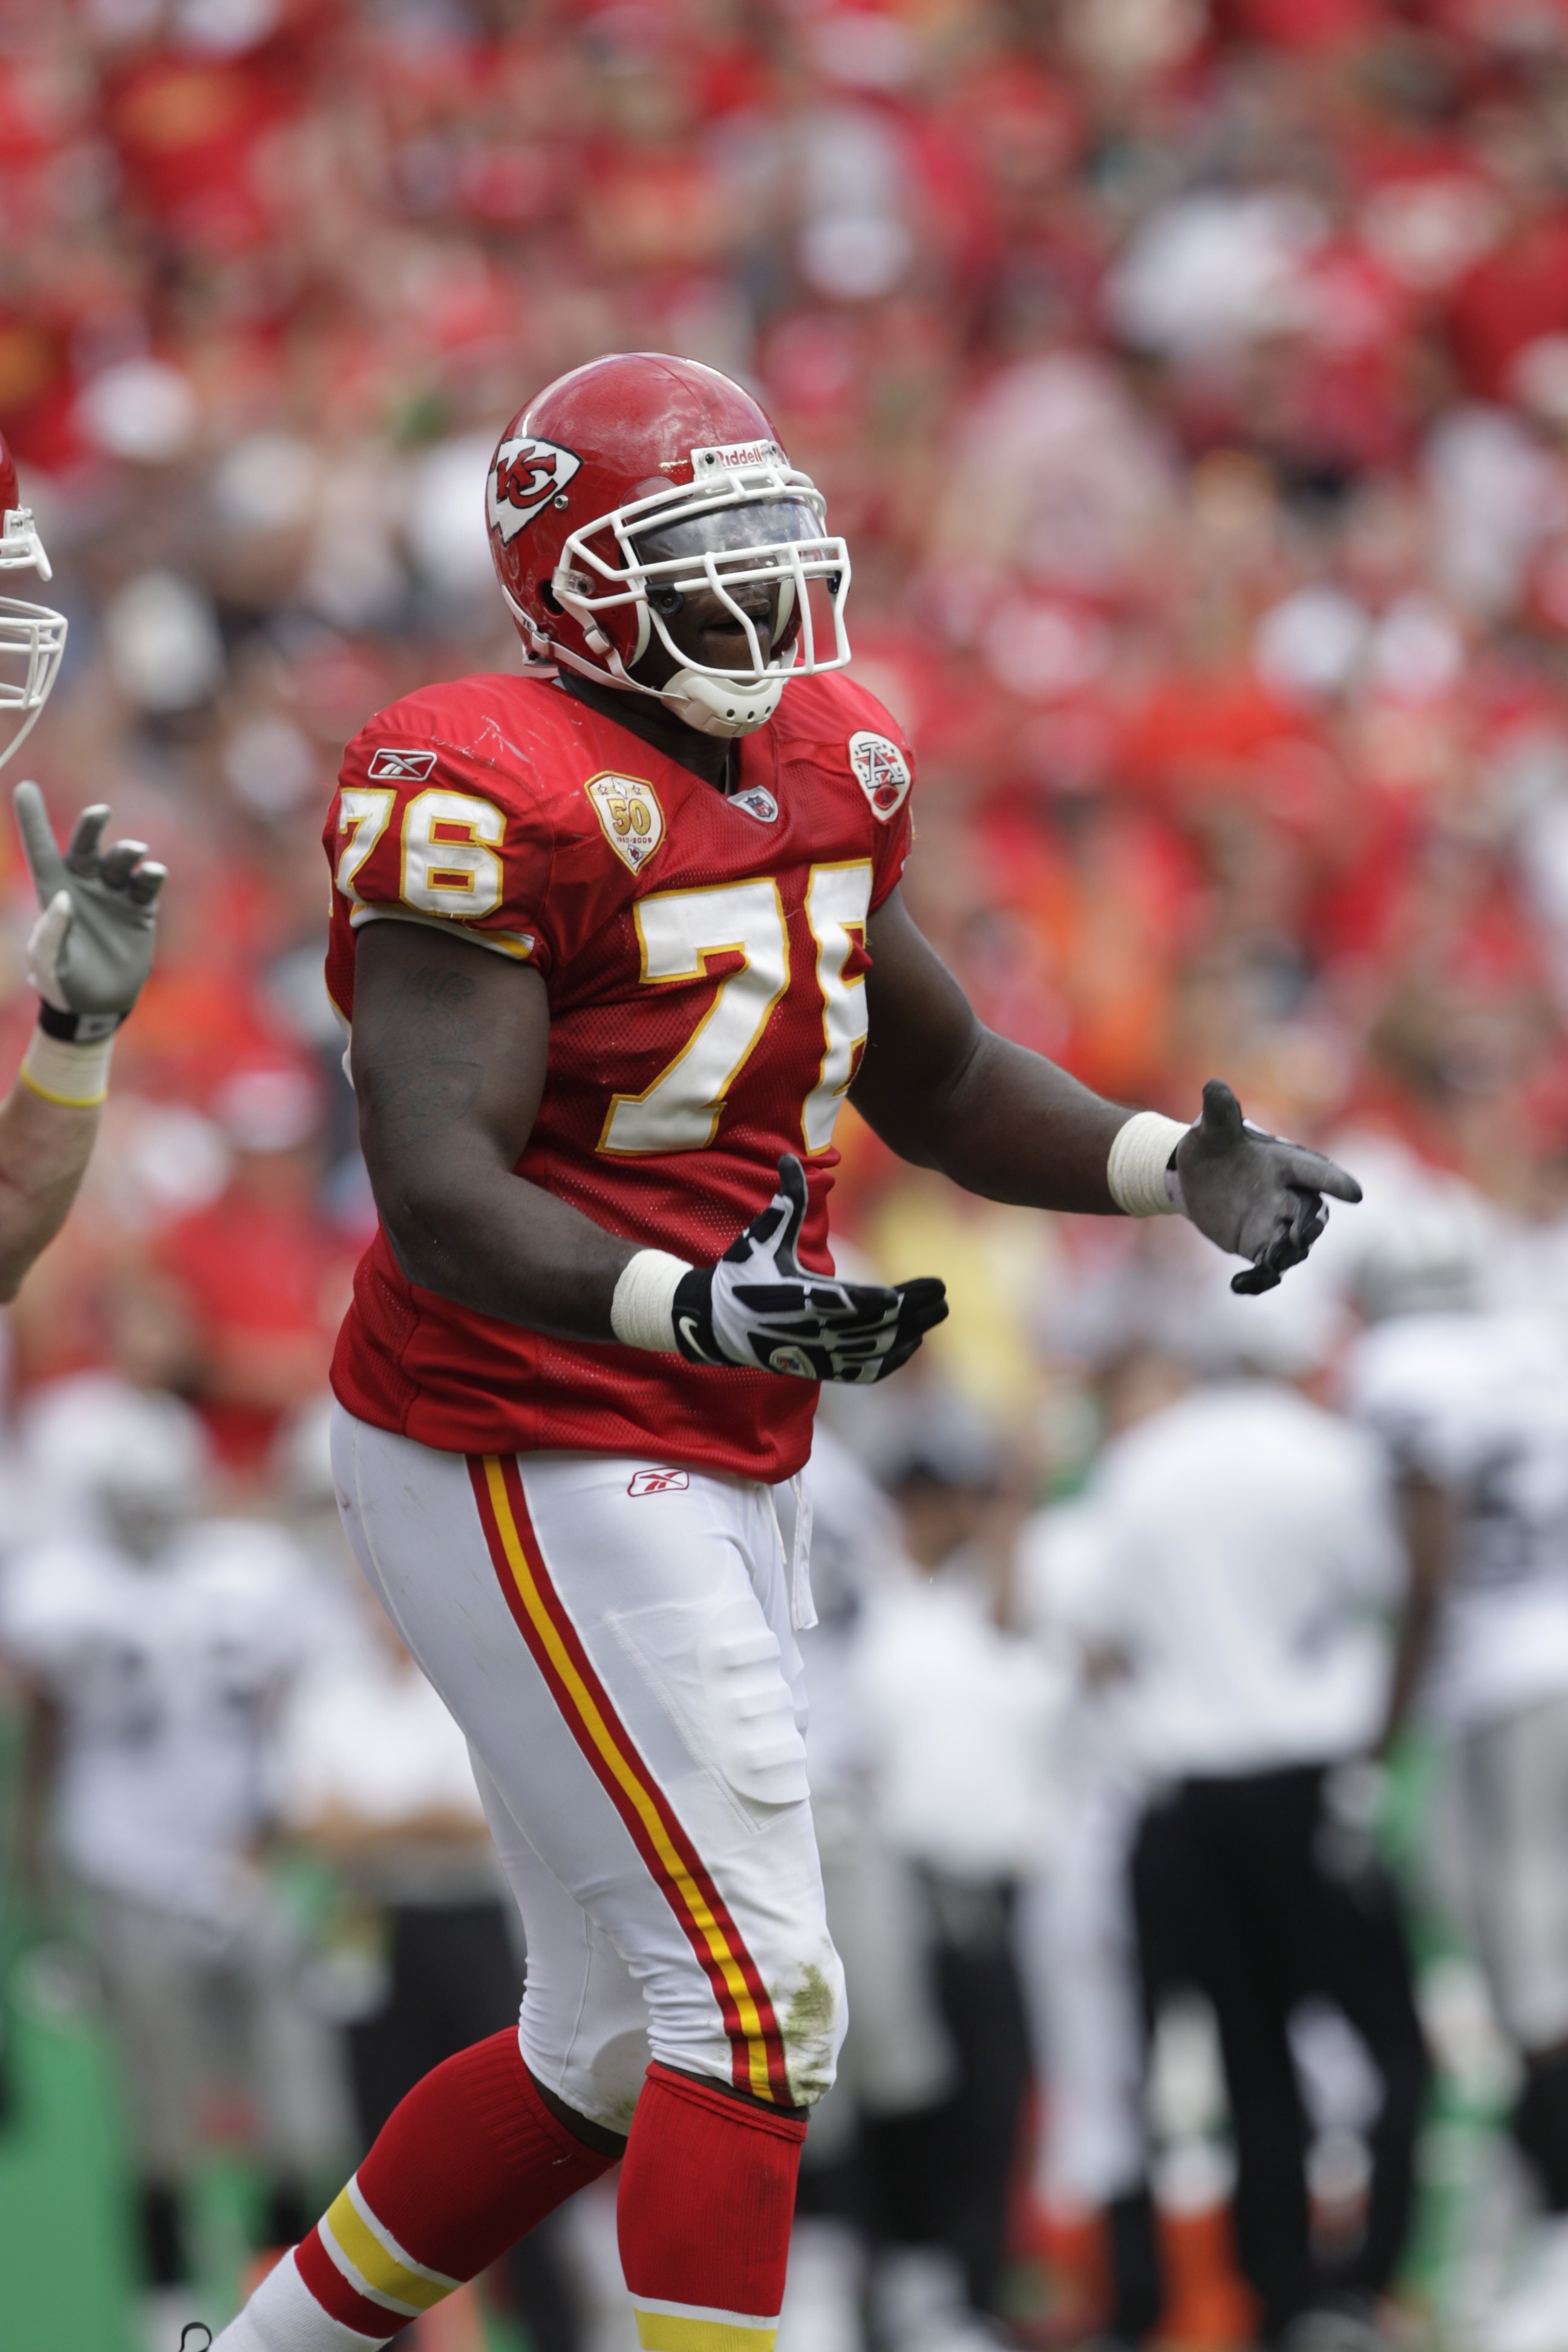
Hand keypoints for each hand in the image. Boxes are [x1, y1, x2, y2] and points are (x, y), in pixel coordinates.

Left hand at [15, 782, 165, 1021]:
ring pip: (121, 861)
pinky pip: (148, 884)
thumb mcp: (47, 962)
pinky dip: (153, 874)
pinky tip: (153, 872)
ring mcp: (114, 895)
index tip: (24, 788)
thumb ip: (51, 932)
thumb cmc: (62, 984)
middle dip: (92, 825)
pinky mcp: (140, 909)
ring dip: (127, 852)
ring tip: (135, 855)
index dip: (32, 819)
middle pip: (86, 845)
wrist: (99, 1005)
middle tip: (100, 813)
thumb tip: (64, 898)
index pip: (41, 849)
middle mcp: (84, 886)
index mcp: (54, 892)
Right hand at [674, 1153, 947, 1382]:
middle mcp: (813, 1330)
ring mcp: (817, 1354)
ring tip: (937, 1314)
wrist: (717, 1321)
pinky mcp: (818, 1368)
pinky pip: (862, 1372)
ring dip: (909, 1334)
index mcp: (801, 1297)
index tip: (922, 1289)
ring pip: (874, 1350)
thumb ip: (786, 1199)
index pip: (856, 1304)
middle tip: (943, 1297)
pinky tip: (911, 1345)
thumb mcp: (763, 1234)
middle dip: (914, 1313)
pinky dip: (889, 1362)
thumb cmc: (743, 1271)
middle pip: (876, 1328)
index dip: (892, 1300)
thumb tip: (789, 1158)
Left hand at [1176, 1079, 1359, 1294]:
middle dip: (1310, 1225)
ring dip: (1287, 1253)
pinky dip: (1258, 1280)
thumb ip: (1220, 1112)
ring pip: (1294, 1244)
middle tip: (1301, 1234)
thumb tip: (1213, 1086)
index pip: (1316, 1171)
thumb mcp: (1212, 1129)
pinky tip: (1238, 1286)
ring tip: (1271, 1260)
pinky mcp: (1258, 1245)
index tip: (1355, 1193)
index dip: (1335, 1181)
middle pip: (1312, 1213)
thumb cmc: (1212, 1145)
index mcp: (1286, 1163)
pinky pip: (1267, 1268)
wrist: (1196, 1176)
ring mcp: (1276, 1223)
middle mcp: (1288, 1195)